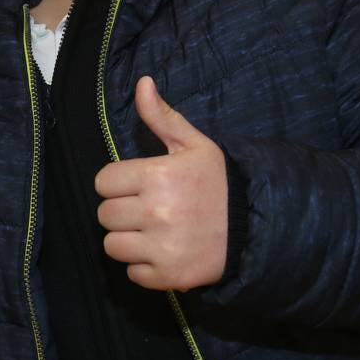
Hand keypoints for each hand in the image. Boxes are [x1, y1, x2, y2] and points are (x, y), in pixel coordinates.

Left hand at [94, 76, 229, 290]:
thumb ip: (162, 117)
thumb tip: (142, 82)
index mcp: (156, 175)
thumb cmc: (218, 182)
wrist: (256, 225)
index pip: (103, 182)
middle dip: (122, 210)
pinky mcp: (168, 277)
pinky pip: (132, 273)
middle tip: (148, 208)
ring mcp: (161, 248)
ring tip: (153, 231)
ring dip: (128, 240)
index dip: (118, 182)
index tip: (138, 184)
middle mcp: (155, 212)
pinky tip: (164, 251)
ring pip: (112, 246)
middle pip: (105, 214)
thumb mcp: (193, 145)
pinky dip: (144, 266)